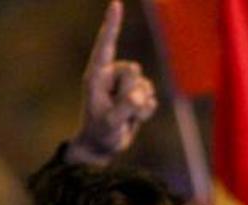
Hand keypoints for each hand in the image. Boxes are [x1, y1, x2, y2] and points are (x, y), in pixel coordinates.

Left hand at [66, 1, 157, 165]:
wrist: (103, 147)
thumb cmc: (99, 134)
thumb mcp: (109, 123)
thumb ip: (124, 108)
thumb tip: (140, 95)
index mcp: (96, 75)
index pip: (106, 45)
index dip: (112, 25)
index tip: (116, 4)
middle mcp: (111, 75)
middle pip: (133, 70)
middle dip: (131, 91)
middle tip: (119, 111)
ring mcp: (126, 85)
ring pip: (145, 84)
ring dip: (139, 105)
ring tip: (125, 118)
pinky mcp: (138, 94)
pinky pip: (151, 97)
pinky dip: (146, 111)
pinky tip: (134, 118)